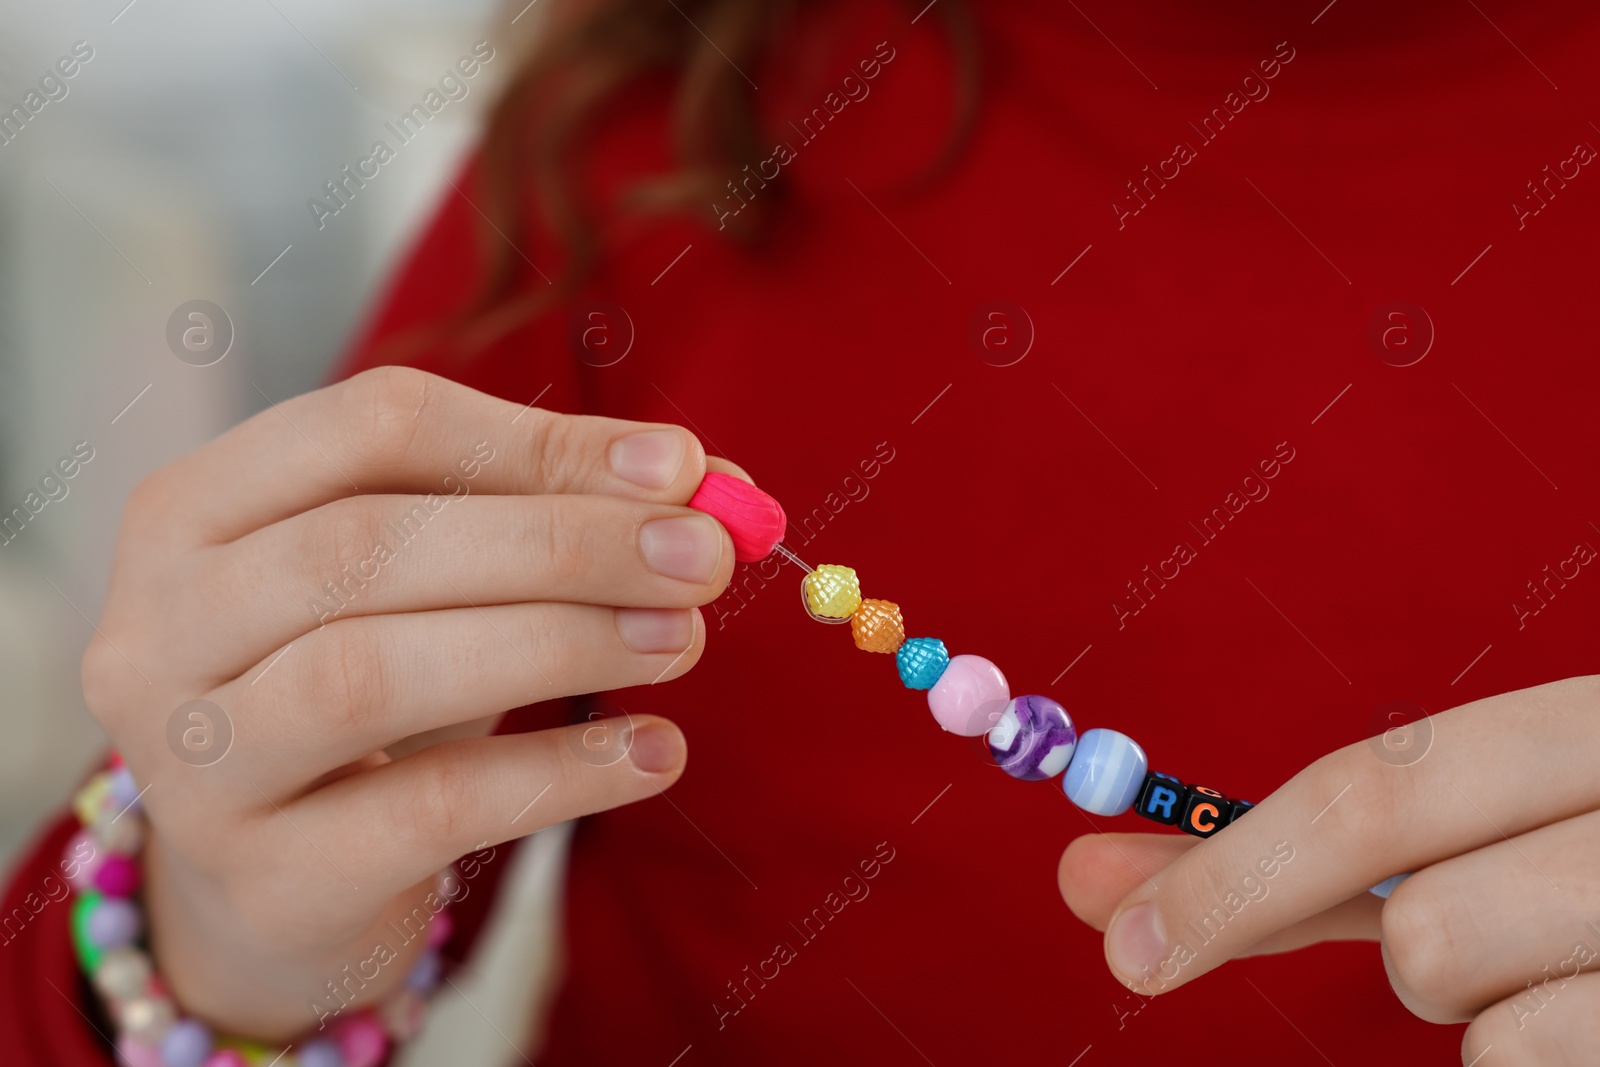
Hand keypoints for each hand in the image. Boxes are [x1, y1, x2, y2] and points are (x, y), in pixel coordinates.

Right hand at [81, 367, 735, 1037]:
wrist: (278, 880)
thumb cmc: (365, 688)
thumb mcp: (428, 584)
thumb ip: (545, 514)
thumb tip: (707, 482)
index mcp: (193, 507)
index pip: (373, 427)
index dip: (537, 441)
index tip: (678, 469)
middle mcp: (158, 626)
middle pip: (369, 545)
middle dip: (562, 543)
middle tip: (702, 556)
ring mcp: (192, 762)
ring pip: (372, 675)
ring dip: (557, 644)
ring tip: (683, 639)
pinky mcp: (268, 878)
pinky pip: (425, 811)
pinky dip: (557, 773)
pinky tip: (655, 751)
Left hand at [1058, 674, 1599, 1064]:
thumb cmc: (1590, 870)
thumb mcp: (1474, 833)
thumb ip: (1300, 861)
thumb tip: (1090, 885)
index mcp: (1595, 724)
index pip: (1379, 785)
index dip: (1229, 873)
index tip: (1108, 934)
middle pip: (1421, 925)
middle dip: (1341, 936)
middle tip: (1252, 948)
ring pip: (1471, 1009)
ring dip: (1473, 1003)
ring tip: (1559, 960)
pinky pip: (1528, 1063)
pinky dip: (1536, 1046)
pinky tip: (1593, 1006)